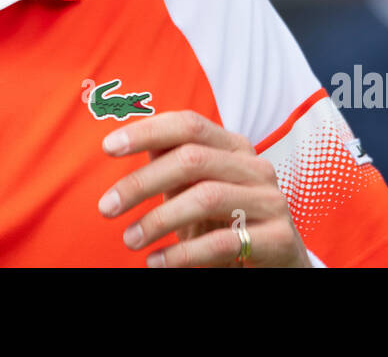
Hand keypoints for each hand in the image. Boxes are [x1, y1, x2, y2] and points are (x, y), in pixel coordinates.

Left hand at [97, 110, 310, 266]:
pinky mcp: (280, 239)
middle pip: (192, 159)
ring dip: (158, 220)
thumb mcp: (198, 189)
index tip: (108, 146)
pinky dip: (183, 254)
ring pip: (206, 197)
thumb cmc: (228, 222)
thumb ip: (171, 164)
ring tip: (129, 240)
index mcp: (234, 147)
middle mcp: (256, 167)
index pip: (189, 124)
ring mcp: (271, 201)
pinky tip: (157, 262)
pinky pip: (223, 242)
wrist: (280, 263)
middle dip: (142, 182)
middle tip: (106, 207)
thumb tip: (125, 138)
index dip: (148, 131)